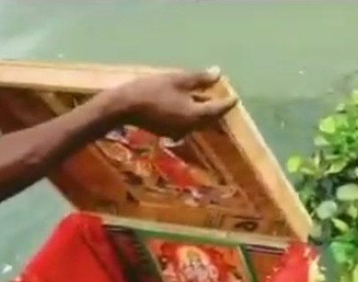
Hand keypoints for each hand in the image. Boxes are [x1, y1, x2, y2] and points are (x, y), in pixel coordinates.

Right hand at [101, 69, 238, 138]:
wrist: (122, 107)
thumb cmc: (151, 90)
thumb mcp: (177, 80)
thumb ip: (200, 78)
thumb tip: (218, 73)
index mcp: (196, 115)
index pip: (219, 109)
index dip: (228, 102)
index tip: (235, 97)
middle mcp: (191, 127)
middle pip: (210, 118)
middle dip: (217, 108)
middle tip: (223, 98)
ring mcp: (179, 132)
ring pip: (198, 121)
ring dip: (204, 111)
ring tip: (206, 99)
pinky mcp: (168, 132)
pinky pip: (187, 123)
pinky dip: (191, 114)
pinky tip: (188, 104)